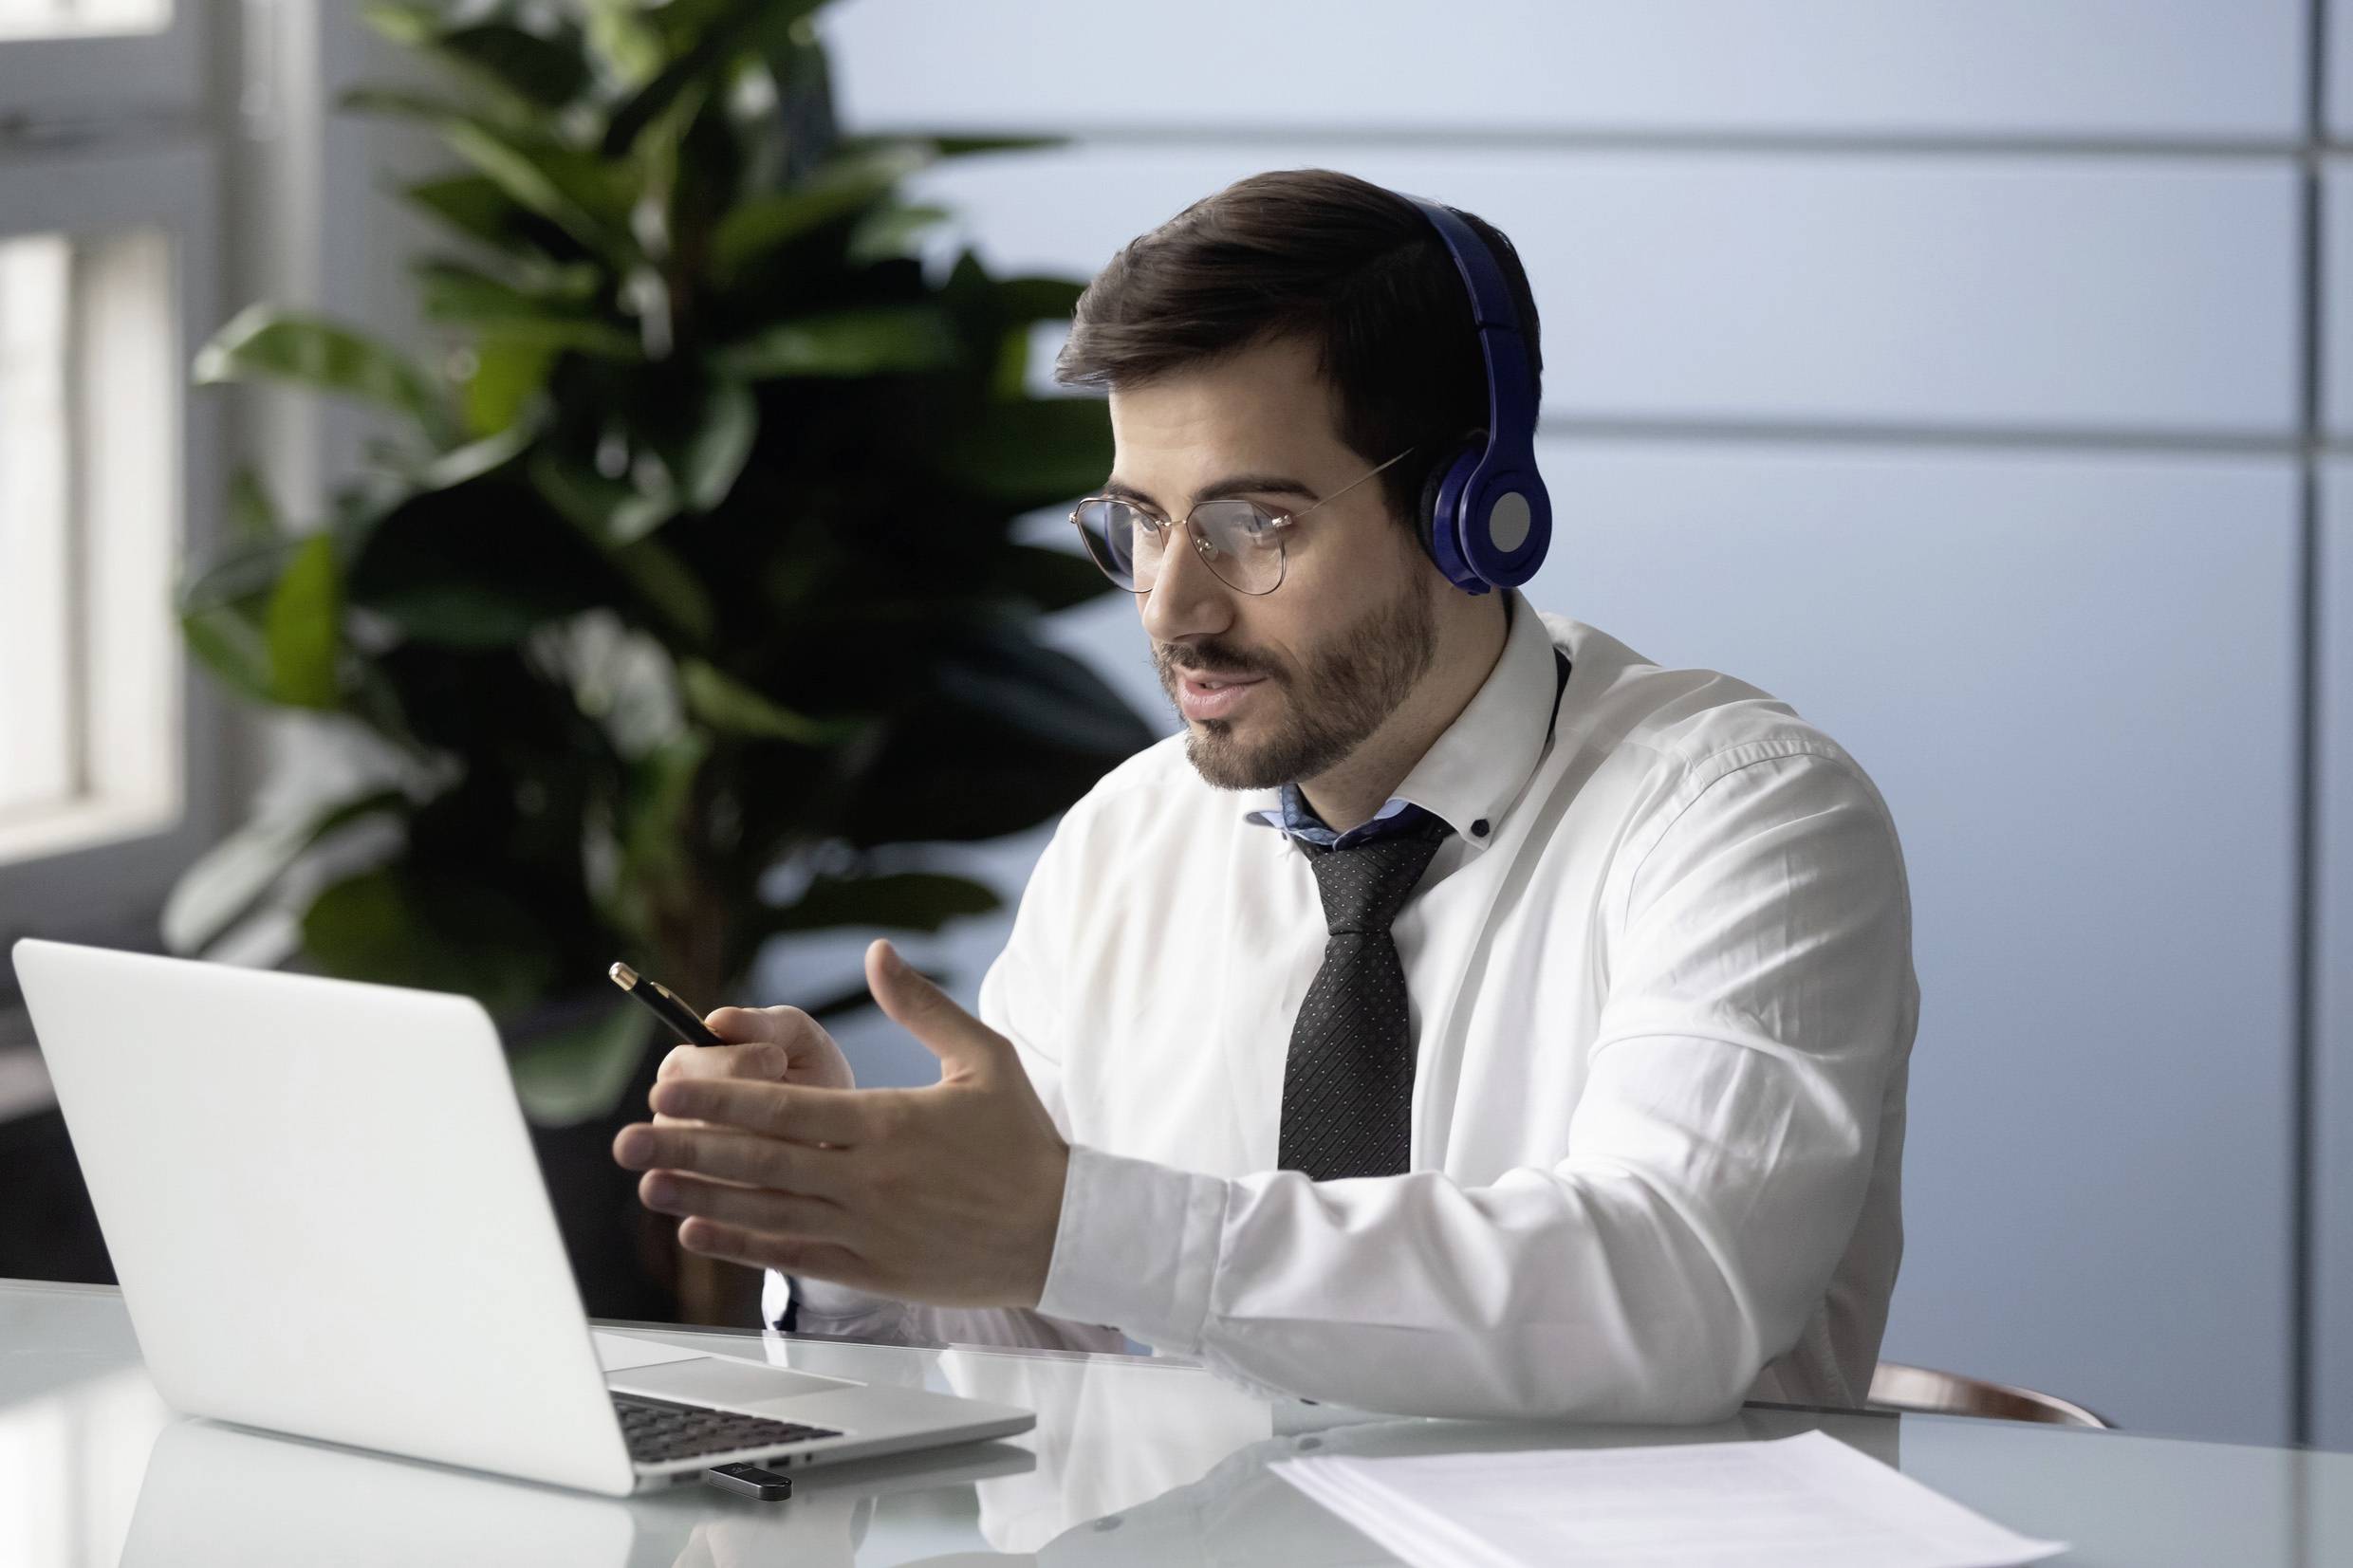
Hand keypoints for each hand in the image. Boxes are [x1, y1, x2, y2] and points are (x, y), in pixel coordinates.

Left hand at [612, 940, 1070, 1308]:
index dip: (721, 1097)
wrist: (1064, 1234)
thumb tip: (878, 952)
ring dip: (700, 1195)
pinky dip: (742, 1244)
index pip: (786, 1108)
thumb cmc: (1025, 1142)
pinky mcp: (874, 1271)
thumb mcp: (985, 1058)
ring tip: (646, 1180)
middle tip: (626, 1137)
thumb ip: (923, 1006)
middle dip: (687, 1145)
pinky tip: (698, 1228)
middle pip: (759, 1161)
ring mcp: (868, 1230)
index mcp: (890, 1124)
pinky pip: (794, 1255)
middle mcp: (869, 1180)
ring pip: (766, 1211)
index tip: (670, 1085)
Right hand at [643, 1006, 856, 1201]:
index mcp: (686, 1071)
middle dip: (742, 1115)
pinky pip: (720, 1210)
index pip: (685, 1071)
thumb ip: (764, 1026)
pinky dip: (755, 1198)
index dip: (731, 1065)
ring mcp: (684, 1170)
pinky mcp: (708, 1210)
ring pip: (703, 1170)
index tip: (776, 1059)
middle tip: (787, 1108)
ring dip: (752, 1159)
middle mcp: (673, 1122)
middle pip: (684, 1123)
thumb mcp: (799, 1041)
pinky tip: (787, 1188)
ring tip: (797, 1148)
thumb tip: (721, 1019)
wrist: (844, 1139)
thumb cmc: (814, 1075)